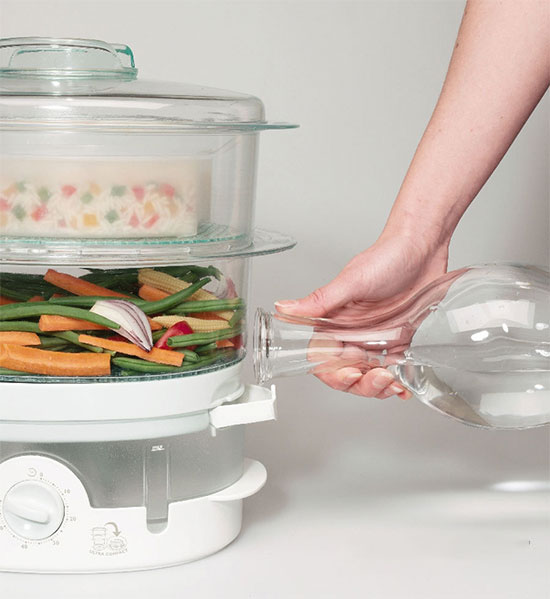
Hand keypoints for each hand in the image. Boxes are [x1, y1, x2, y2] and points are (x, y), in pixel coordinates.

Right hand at [275, 231, 448, 398]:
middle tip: (378, 379)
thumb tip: (283, 308)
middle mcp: (353, 332)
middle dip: (361, 384)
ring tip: (394, 382)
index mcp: (335, 321)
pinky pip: (394, 369)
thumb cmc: (387, 257)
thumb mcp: (351, 281)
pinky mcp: (398, 340)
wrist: (423, 248)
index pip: (323, 357)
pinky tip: (405, 385)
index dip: (333, 372)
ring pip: (369, 375)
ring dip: (380, 387)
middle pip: (346, 373)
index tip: (350, 374)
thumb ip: (319, 301)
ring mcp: (375, 338)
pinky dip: (399, 381)